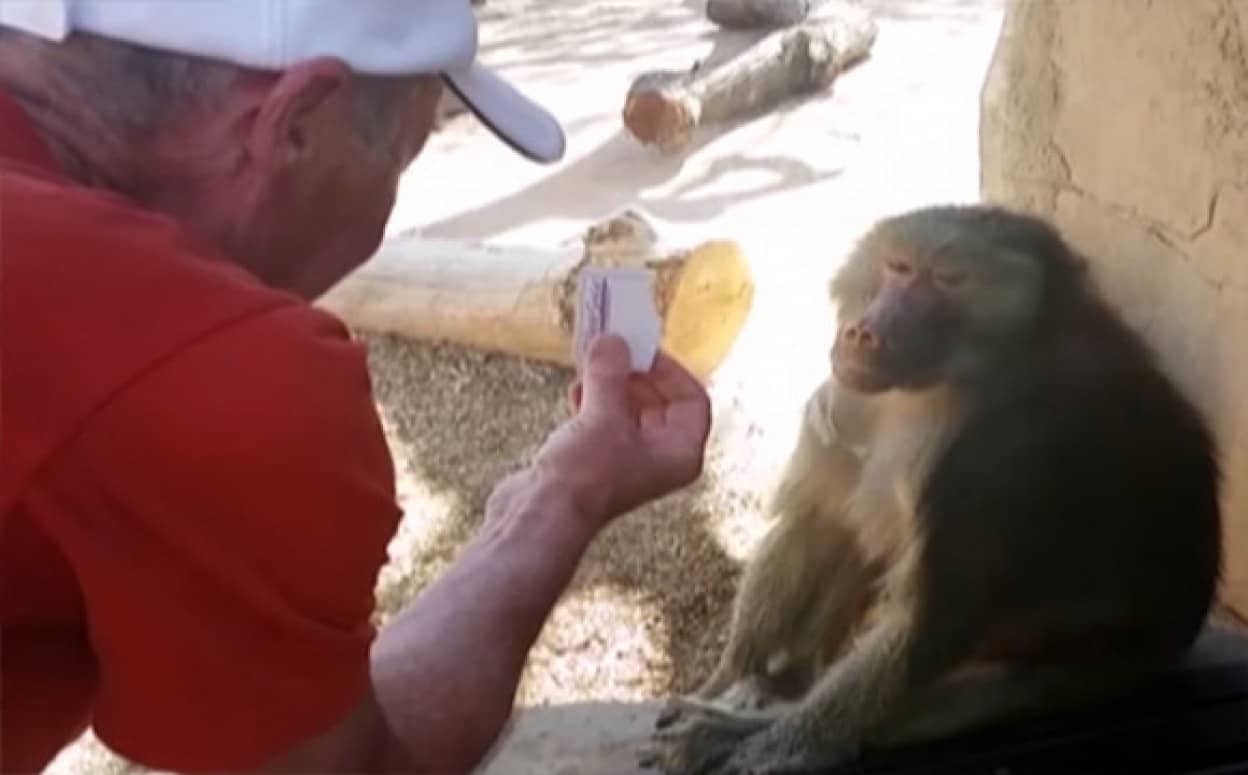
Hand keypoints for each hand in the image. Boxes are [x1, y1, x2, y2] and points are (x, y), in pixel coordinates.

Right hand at [532, 333, 711, 526]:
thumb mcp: (603, 414)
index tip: (641, 351)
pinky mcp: (597, 462)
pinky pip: (604, 420)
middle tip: (612, 352)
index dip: (670, 371)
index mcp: (680, 454)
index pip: (692, 400)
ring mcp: (628, 462)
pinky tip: (575, 391)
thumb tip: (613, 341)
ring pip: (629, 409)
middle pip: (660, 402)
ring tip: (588, 369)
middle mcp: (660, 460)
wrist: (540, 515)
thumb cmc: (584, 476)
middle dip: (634, 375)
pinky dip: (593, 401)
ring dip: (610, 385)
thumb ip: (611, 372)